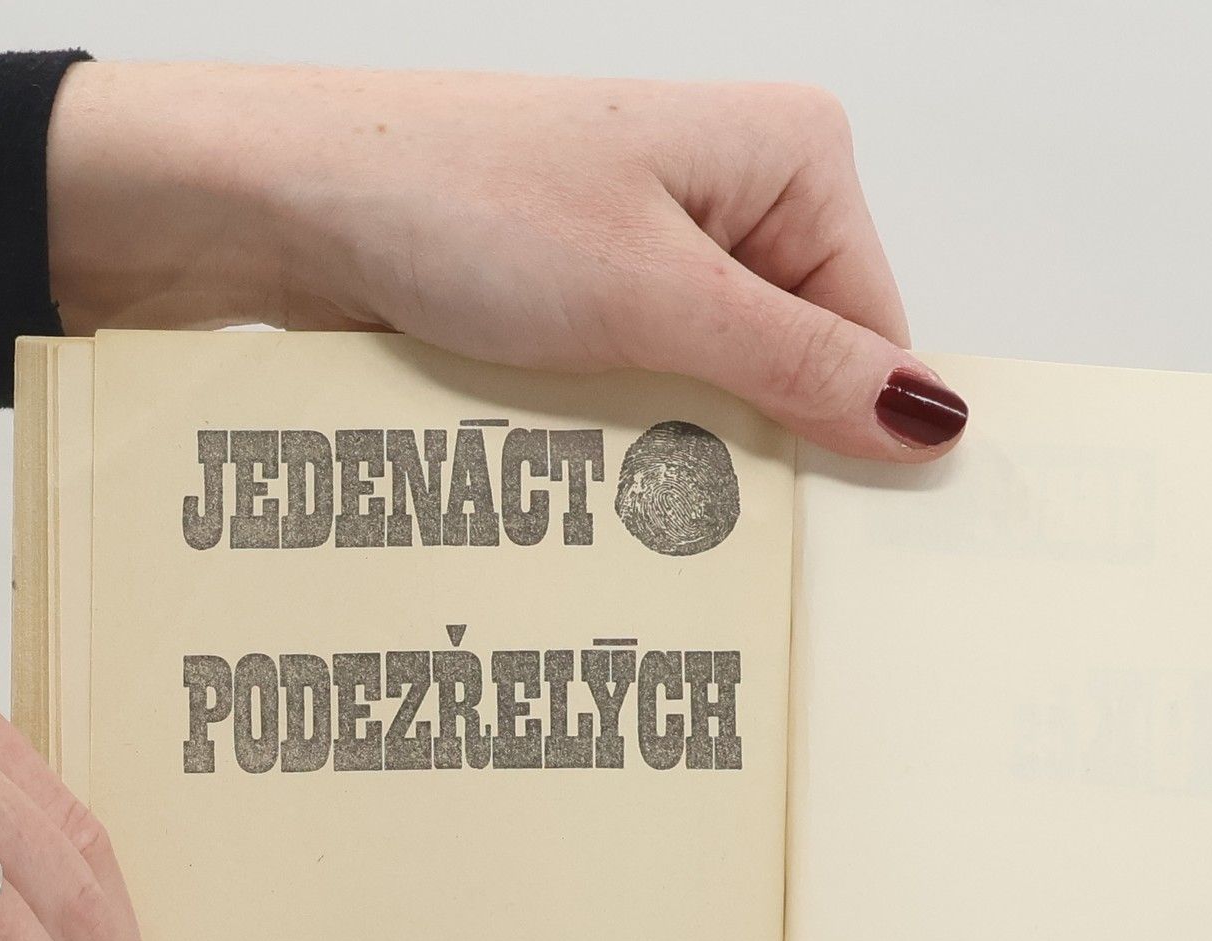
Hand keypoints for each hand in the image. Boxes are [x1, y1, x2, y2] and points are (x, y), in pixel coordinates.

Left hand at [45, 65, 967, 458]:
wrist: (283, 200)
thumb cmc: (454, 199)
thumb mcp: (655, 298)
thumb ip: (800, 367)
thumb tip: (928, 420)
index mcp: (790, 151)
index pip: (877, 334)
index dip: (847, 432)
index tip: (809, 517)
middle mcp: (741, 188)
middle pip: (808, 366)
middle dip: (757, 440)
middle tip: (698, 494)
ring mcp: (669, 242)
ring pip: (730, 388)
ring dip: (687, 446)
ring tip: (624, 458)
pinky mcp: (606, 292)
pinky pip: (664, 387)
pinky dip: (637, 433)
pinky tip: (594, 454)